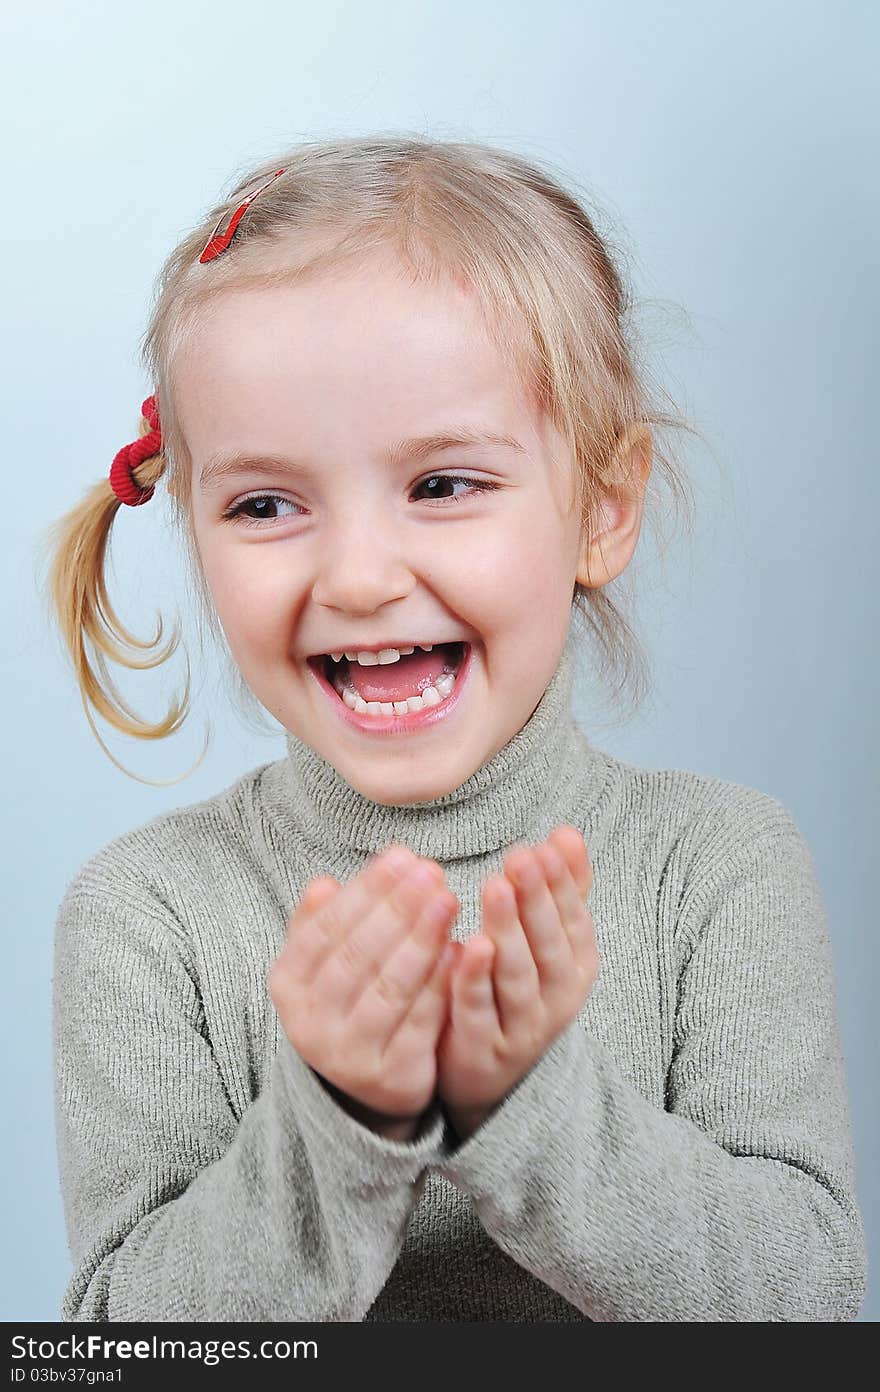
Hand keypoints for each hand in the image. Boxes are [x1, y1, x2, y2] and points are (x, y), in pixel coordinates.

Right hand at [268, 846, 458, 1125]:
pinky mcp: (389, 1078)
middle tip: (432, 872)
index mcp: (288, 985)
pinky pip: (419, 1023)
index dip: (366, 889)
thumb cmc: (349, 999)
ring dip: (421, 940)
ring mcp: (347, 1055)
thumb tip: (324, 883)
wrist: (365, 1082)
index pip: (326, 928)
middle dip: (398, 908)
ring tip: (449, 900)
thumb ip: (322, 921)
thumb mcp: (324, 961)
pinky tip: (461, 951)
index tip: (403, 855)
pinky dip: (439, 984)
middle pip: (357, 956)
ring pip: (388, 988)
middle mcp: (309, 1023)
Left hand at [436, 826, 597, 1133]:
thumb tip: (568, 833)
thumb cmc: (517, 991)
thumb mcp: (547, 943)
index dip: (560, 885)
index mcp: (575, 968)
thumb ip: (562, 891)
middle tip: (521, 857)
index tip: (541, 847)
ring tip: (495, 888)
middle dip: (537, 899)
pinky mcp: (484, 1049)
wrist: (489, 1076)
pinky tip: (466, 944)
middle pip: (548, 945)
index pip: (573, 921)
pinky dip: (474, 979)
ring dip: (508, 930)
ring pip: (516, 976)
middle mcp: (557, 999)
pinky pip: (479, 1010)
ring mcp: (522, 1027)